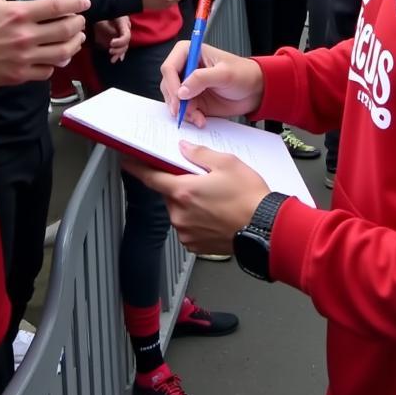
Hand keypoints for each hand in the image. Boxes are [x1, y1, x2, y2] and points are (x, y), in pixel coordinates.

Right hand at [0, 0, 89, 85]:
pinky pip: (47, 71)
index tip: (85, 3)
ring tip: (76, 38)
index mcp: (18, 13)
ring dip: (74, 44)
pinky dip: (55, 63)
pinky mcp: (19, 74)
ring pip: (62, 53)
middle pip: (66, 30)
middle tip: (80, 20)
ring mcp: (24, 57)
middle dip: (79, 24)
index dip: (76, 3)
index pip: (57, 7)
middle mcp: (25, 36)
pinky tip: (55, 57)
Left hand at [94, 15, 130, 62]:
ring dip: (119, 53)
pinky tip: (116, 58)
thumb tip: (111, 42)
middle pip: (126, 42)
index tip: (111, 43)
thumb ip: (108, 30)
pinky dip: (119, 52)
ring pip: (124, 45)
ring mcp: (123, 32)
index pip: (127, 35)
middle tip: (110, 51)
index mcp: (123, 21)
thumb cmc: (100, 13)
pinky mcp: (119, 35)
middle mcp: (126, 27)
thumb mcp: (102, 20)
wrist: (100, 8)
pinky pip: (121, 45)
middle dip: (119, 49)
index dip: (120, 42)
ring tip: (112, 59)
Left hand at [122, 144, 269, 254]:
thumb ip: (200, 154)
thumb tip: (184, 149)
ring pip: (180, 211)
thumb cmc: (250, 198)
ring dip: (191, 204)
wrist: (266, 229)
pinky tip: (217, 214)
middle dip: (182, 186)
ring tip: (217, 200)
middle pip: (170, 194)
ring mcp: (187, 232)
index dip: (138, 168)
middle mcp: (180, 214)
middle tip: (203, 181)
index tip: (129, 162)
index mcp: (184, 191)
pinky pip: (189, 227)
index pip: (151, 177)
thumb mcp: (227, 163)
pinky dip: (198, 220)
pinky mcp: (196, 245)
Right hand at [160, 40, 263, 126]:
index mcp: (190, 52)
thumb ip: (201, 79)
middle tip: (183, 112)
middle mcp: (186, 68)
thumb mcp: (224, 74)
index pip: (169, 67)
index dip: (171, 83)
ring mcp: (189, 85)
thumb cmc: (244, 74)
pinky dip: (190, 117)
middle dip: (175, 101)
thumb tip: (182, 90)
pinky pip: (183, 111)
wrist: (256, 91)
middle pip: (168, 85)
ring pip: (173, 100)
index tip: (179, 98)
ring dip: (183, 111)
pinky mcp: (194, 100)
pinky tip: (201, 120)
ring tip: (197, 117)